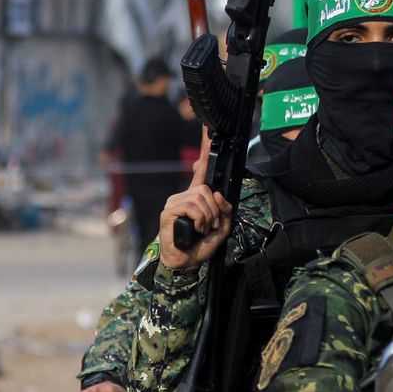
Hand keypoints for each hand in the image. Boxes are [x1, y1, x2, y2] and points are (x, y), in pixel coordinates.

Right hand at [158, 133, 231, 269]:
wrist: (186, 262)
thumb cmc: (200, 245)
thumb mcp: (221, 227)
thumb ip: (224, 210)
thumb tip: (219, 195)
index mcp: (195, 196)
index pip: (200, 168)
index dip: (204, 149)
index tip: (208, 130)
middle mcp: (183, 196)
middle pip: (205, 188)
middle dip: (215, 209)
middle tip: (211, 224)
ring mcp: (174, 202)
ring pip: (200, 197)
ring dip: (208, 217)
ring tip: (203, 229)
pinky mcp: (168, 211)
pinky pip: (191, 206)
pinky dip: (199, 219)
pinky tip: (195, 229)